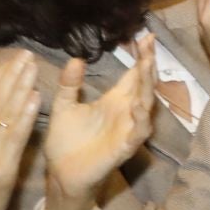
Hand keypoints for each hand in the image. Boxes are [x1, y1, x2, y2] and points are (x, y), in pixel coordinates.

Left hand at [41, 39, 154, 209]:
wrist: (61, 173)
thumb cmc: (65, 141)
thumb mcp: (64, 106)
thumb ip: (70, 84)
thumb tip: (75, 58)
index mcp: (114, 101)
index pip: (133, 75)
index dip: (142, 57)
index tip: (146, 37)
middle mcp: (126, 112)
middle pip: (143, 85)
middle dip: (148, 65)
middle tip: (149, 45)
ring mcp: (128, 129)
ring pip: (146, 105)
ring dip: (147, 87)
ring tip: (146, 66)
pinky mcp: (124, 147)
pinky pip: (138, 132)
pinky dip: (140, 120)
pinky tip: (137, 106)